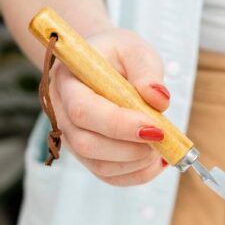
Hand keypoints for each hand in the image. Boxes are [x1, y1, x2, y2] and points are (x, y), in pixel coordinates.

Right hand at [50, 27, 170, 185]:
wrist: (104, 64)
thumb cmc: (117, 55)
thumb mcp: (134, 49)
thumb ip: (147, 70)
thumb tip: (159, 99)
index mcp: (67, 81)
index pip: (84, 110)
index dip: (119, 124)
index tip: (155, 128)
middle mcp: (62, 113)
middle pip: (86, 144)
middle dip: (129, 149)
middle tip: (162, 138)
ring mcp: (72, 138)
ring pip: (99, 165)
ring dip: (136, 163)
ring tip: (162, 146)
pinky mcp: (87, 155)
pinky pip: (109, 176)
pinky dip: (137, 174)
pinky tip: (157, 161)